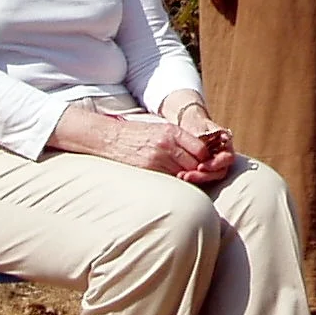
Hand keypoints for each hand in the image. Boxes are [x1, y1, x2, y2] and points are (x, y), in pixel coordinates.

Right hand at [56, 104, 232, 183]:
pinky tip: (171, 184)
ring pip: (183, 175)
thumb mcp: (161, 129)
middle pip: (195, 164)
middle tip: (197, 178)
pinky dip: (173, 184)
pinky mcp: (147, 169)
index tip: (203, 166)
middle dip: (198, 173)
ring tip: (184, 182)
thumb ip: (180, 140)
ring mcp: (157, 158)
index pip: (202, 150)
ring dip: (186, 180)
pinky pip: (168, 180)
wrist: (109, 137)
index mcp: (173, 132)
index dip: (206, 160)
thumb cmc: (137, 134)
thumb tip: (201, 156)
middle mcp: (168, 144)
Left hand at [166, 101, 237, 185]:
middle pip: (219, 172)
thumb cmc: (196, 123)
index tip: (200, 167)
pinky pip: (201, 175)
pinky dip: (192, 176)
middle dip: (203, 176)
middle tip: (187, 176)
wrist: (190, 123)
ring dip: (197, 178)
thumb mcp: (200, 127)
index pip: (227, 159)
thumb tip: (211, 145)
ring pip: (210, 176)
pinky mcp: (204, 169)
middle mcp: (223, 157)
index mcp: (227, 145)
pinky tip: (180, 176)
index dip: (215, 164)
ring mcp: (214, 164)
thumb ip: (205, 137)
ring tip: (181, 176)